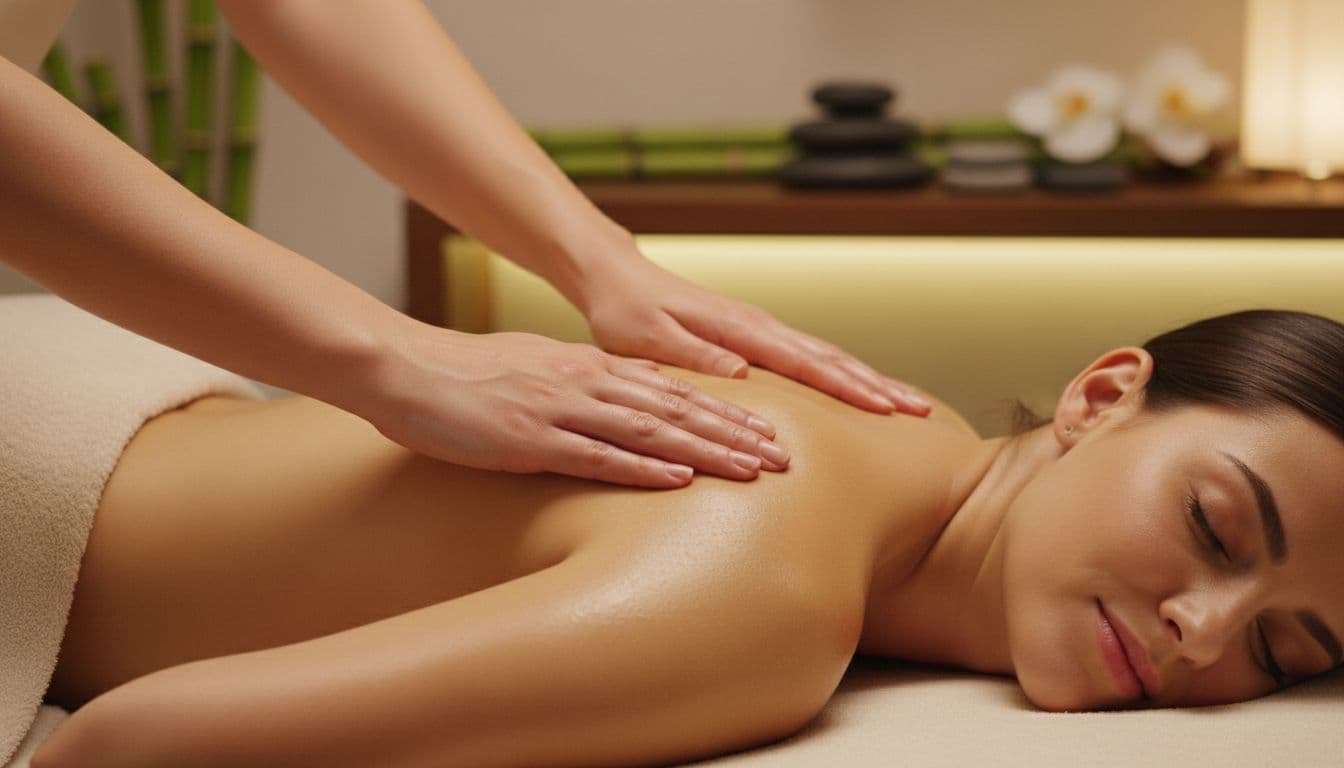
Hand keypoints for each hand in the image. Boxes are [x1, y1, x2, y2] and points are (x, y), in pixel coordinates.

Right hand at [354, 319, 788, 487]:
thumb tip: (628, 397)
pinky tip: (677, 480)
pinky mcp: (531, 438)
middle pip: (675, 409)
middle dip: (733, 433)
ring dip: (705, 450)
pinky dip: (642, 468)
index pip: (672, 390)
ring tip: (750, 469)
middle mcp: (586, 383)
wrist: (407, 369)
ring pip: (650, 430)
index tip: (765, 431)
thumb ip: (586, 383)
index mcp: (589, 368)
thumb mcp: (539, 368)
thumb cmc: (469, 374)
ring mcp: (561, 409)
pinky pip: (597, 455)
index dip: (723, 411)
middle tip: (782, 456)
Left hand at [580, 256, 931, 415]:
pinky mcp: (757, 341)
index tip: (886, 407)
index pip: (805, 362)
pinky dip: (842, 377)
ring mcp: (761, 332)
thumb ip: (694, 358)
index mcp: (739, 329)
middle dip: (878, 384)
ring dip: (868, 381)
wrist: (618, 280)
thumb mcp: (648, 340)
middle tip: (922, 412)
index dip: (848, 386)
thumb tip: (743, 375)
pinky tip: (860, 395)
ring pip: (827, 358)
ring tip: (908, 406)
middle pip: (832, 358)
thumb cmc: (626, 312)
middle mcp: (759, 327)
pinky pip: (809, 361)